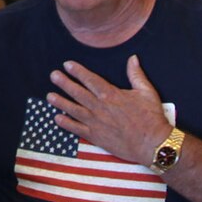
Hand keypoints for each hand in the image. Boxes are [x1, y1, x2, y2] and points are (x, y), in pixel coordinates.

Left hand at [48, 55, 167, 164]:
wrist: (152, 143)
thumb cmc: (151, 117)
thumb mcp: (146, 92)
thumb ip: (136, 74)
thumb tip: (132, 58)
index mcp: (111, 94)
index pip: (90, 79)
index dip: (77, 71)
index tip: (67, 65)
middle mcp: (100, 107)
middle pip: (78, 93)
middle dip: (64, 83)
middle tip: (53, 76)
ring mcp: (96, 122)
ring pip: (73, 110)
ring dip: (60, 102)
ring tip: (49, 96)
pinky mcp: (96, 137)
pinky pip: (77, 129)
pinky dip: (66, 124)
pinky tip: (57, 119)